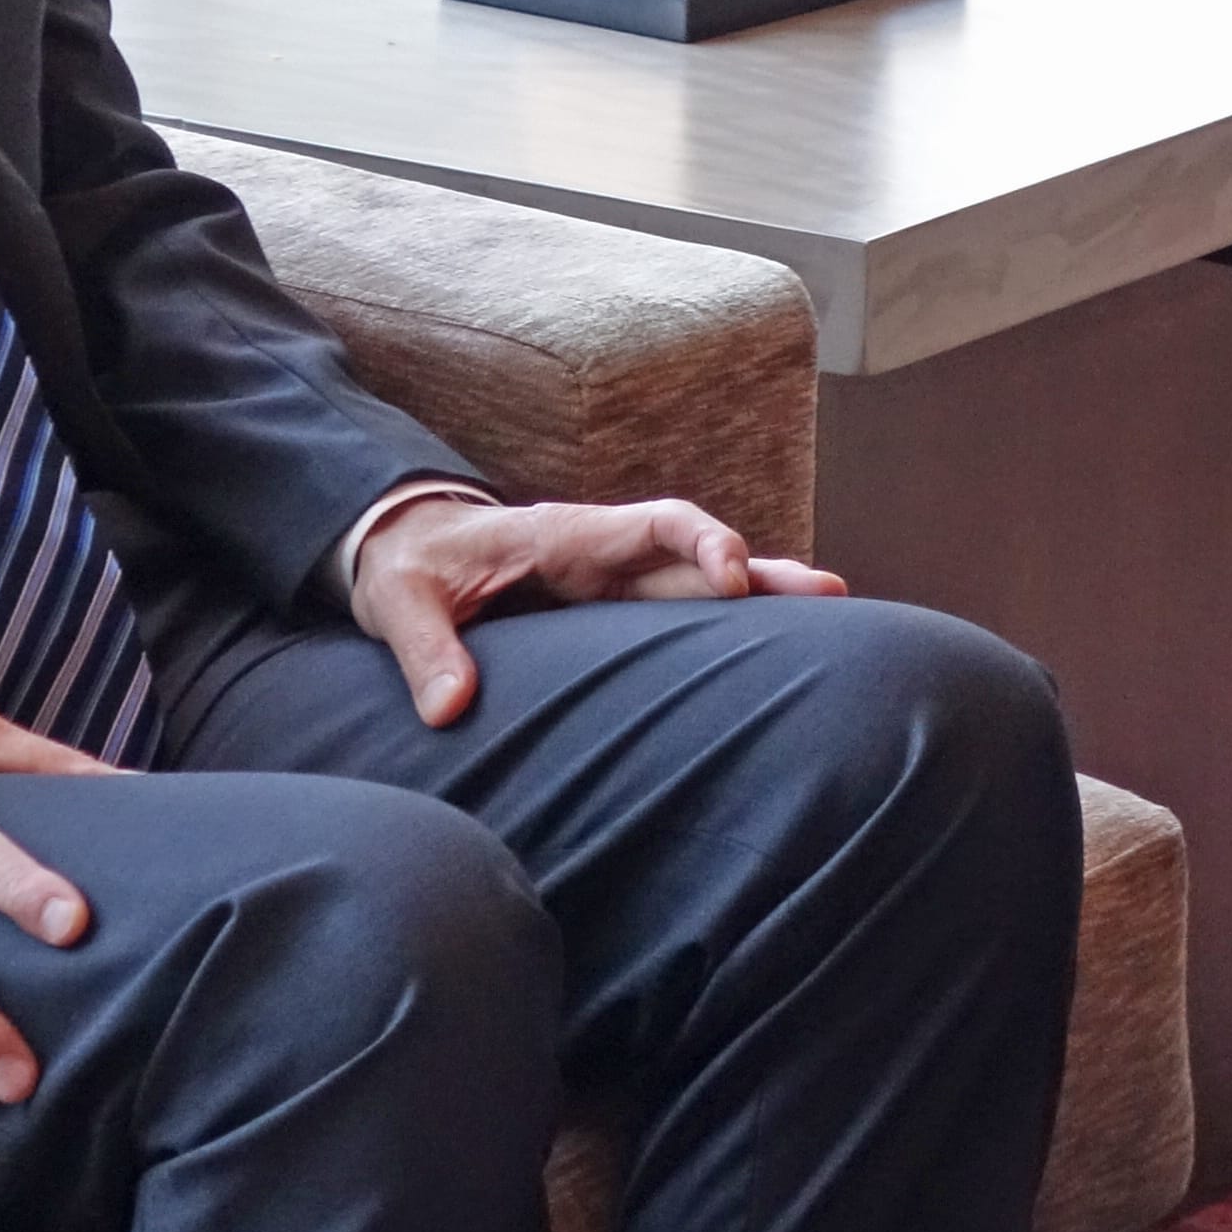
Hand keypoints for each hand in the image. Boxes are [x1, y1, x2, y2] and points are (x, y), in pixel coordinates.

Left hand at [348, 492, 847, 727]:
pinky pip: (677, 612)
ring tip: (832, 613)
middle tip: (829, 593)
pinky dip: (726, 624)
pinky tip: (770, 651)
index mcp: (566, 537)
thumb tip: (450, 708)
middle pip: (699, 555)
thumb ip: (425, 650)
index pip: (653, 524)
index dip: (700, 544)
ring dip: (761, 596)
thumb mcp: (399, 604)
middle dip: (761, 572)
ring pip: (700, 585)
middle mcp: (605, 554)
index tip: (730, 579)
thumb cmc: (407, 568)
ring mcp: (613, 581)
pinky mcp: (610, 611)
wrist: (403, 547)